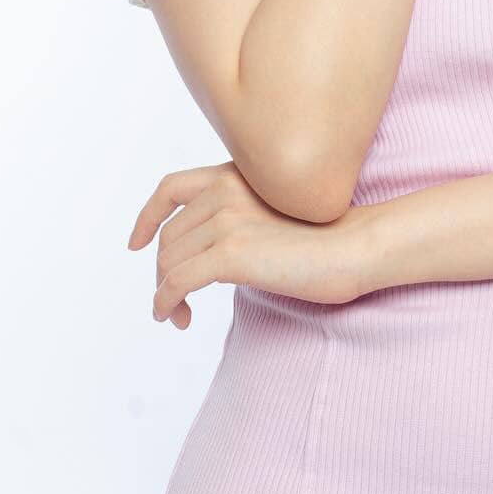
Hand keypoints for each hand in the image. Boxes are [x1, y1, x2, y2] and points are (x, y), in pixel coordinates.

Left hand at [128, 159, 369, 325]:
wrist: (355, 248)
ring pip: (168, 262)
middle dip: (164, 271)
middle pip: (168, 237)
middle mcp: (225, 190)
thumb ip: (240, 217)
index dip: (147, 217)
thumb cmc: (326, 239)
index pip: (171, 188)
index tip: (136, 243)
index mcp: (235, 175)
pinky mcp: (230, 253)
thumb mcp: (275, 214)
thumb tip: (206, 255)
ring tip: (179, 315)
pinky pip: (176, 283)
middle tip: (174, 302)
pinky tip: (173, 318)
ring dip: (164, 293)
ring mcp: (226, 220)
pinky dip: (165, 303)